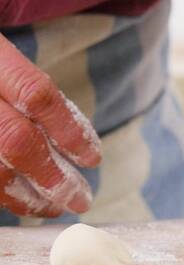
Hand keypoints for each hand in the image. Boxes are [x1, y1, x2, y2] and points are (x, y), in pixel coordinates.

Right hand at [0, 34, 100, 216]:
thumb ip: (26, 91)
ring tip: (52, 207)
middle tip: (80, 198)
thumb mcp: (0, 57)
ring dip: (25, 197)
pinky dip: (0, 195)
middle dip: (53, 177)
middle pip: (15, 140)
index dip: (71, 130)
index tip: (94, 158)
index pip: (37, 95)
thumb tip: (74, 146)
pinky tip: (18, 202)